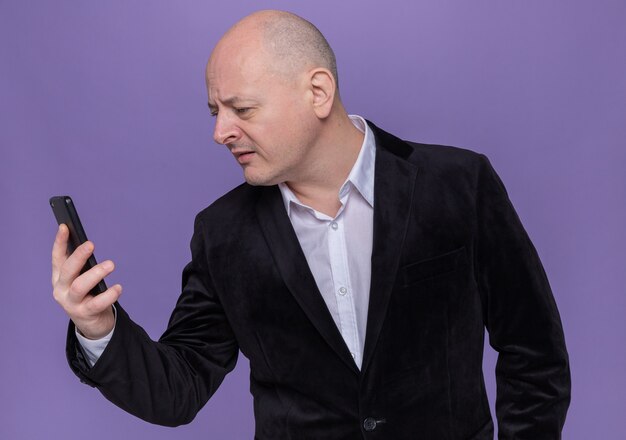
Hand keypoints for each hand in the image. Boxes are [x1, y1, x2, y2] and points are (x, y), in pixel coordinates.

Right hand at [51, 224, 121, 338]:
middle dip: (78, 256)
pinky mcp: (84, 314)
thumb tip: (89, 246)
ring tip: (110, 265)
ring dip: (95, 273)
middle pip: (67, 271)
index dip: (60, 242)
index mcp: (59, 278)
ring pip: (79, 286)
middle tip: (91, 244)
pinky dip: (109, 295)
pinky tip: (118, 287)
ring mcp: (71, 303)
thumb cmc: (88, 295)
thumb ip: (83, 266)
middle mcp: (61, 290)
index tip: (65, 227)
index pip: (57, 258)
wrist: (92, 323)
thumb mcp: (82, 279)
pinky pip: (96, 303)